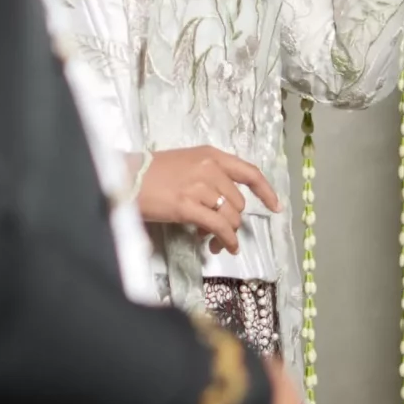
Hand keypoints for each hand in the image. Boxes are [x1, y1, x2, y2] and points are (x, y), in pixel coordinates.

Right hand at [136, 146, 280, 255]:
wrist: (127, 178)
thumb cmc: (152, 172)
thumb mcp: (186, 164)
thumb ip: (209, 178)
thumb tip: (223, 208)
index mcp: (211, 155)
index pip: (249, 172)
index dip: (266, 191)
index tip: (276, 206)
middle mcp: (210, 168)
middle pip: (238, 203)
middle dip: (232, 221)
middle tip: (219, 233)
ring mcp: (200, 187)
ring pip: (230, 217)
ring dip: (226, 234)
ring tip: (214, 242)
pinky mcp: (188, 207)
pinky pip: (219, 228)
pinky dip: (225, 241)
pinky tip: (221, 248)